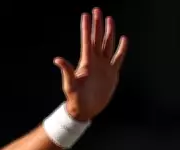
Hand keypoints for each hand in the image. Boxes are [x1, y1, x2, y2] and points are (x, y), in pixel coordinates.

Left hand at [53, 7, 128, 121]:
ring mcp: (104, 66)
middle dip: (97, 24)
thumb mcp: (70, 84)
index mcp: (86, 62)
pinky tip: (123, 38)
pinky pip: (118, 57)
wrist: (85, 109)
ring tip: (109, 19)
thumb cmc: (75, 98)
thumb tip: (57, 59)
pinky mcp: (112, 73)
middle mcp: (95, 61)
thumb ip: (66, 71)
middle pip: (97, 38)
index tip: (86, 15)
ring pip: (107, 44)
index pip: (86, 41)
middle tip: (97, 10)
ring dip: (108, 32)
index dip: (86, 28)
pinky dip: (121, 48)